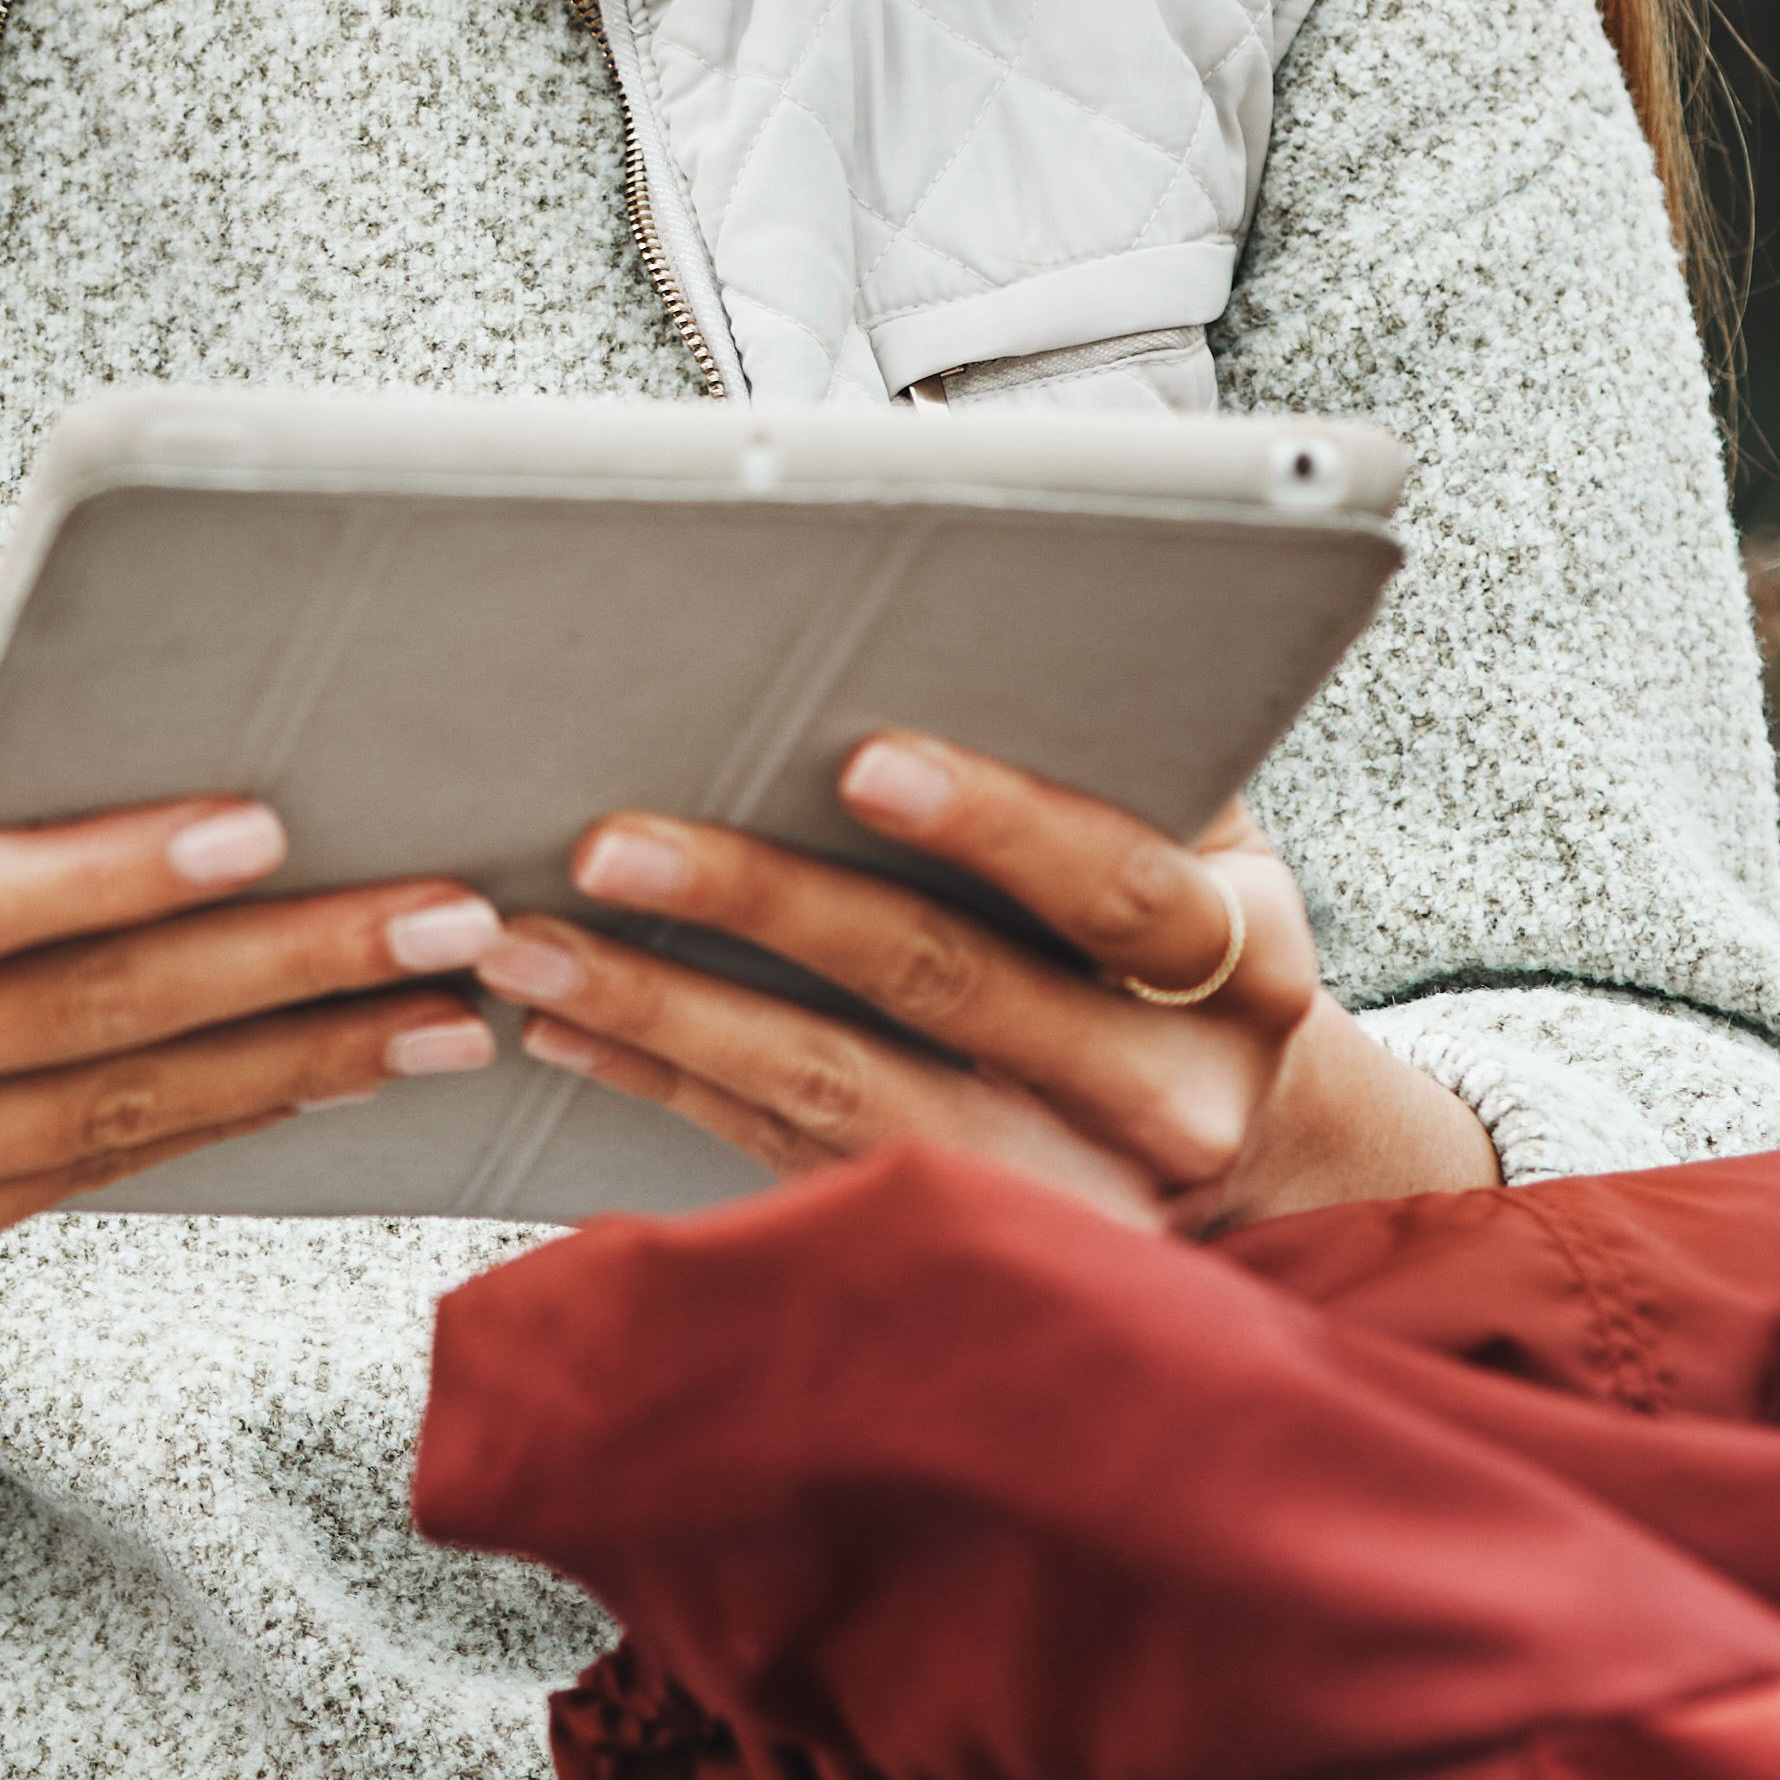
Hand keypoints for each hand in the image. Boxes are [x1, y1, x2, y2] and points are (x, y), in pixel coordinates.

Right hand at [0, 725, 514, 1389]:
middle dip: (278, 971)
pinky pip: (68, 1182)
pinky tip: (323, 1076)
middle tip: (446, 919)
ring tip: (441, 1014)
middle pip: (62, 1024)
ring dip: (290, 1069)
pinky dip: (206, 1129)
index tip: (264, 826)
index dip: (112, 872)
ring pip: (94, 1125)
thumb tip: (125, 741)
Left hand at [500, 731, 1487, 1236]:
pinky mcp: (967, 1252)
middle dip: (761, 905)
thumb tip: (952, 526)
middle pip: (948, 988)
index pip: (1121, 889)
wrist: (1252, 1158)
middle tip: (606, 838)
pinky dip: (669, 1086)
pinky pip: (791, 1166)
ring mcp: (1071, 1199)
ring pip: (844, 1100)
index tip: (862, 759)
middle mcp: (1172, 1099)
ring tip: (527, 942)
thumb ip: (1114, 726)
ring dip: (669, 1009)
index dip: (998, 824)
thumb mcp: (1195, 828)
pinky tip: (569, 1026)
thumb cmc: (1179, 937)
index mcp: (1248, 966)